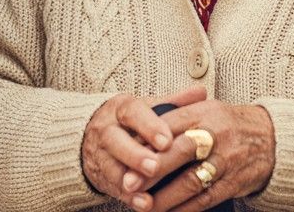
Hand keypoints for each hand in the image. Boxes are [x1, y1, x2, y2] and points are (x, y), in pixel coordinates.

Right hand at [81, 88, 205, 204]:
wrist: (93, 136)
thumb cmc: (130, 121)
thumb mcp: (147, 107)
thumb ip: (173, 102)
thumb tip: (200, 92)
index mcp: (121, 108)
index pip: (132, 112)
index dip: (149, 126)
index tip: (166, 140)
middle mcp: (107, 130)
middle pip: (116, 140)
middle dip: (135, 155)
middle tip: (155, 166)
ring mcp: (101, 154)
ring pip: (112, 167)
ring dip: (131, 182)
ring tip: (148, 195)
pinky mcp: (102, 176)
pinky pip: (114, 188)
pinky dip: (130, 198)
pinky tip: (145, 204)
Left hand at [123, 100, 275, 211]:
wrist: (271, 138)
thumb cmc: (227, 123)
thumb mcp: (205, 109)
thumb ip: (176, 116)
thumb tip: (140, 132)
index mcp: (202, 112)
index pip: (170, 124)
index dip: (147, 140)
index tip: (126, 153)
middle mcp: (213, 134)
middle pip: (179, 152)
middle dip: (151, 170)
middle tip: (129, 183)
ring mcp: (225, 160)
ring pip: (191, 181)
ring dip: (165, 196)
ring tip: (143, 205)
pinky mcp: (233, 182)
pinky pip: (206, 198)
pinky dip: (185, 209)